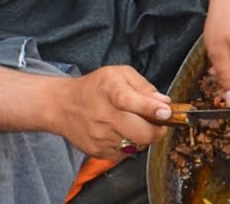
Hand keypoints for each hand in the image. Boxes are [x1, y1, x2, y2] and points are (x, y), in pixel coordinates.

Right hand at [54, 65, 172, 159]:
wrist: (62, 106)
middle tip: (159, 123)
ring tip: (136, 125)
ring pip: (136, 145)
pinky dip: (130, 145)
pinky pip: (125, 154)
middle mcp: (104, 116)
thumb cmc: (95, 87)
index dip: (151, 109)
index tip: (166, 113)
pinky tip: (123, 133)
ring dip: (143, 137)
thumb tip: (164, 102)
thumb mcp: (119, 74)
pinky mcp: (97, 151)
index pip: (131, 102)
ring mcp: (100, 137)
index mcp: (110, 92)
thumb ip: (144, 86)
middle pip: (140, 133)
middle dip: (157, 130)